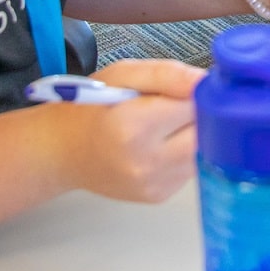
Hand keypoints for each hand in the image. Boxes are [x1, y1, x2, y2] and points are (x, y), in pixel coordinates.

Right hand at [54, 59, 202, 202]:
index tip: (185, 86)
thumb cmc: (90, 108)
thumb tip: (205, 80)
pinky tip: (163, 144)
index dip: (197, 91)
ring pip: (203, 152)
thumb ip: (167, 74)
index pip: (194, 105)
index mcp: (132, 126)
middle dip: (201, 115)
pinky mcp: (159, 196)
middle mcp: (144, 162)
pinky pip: (189, 168)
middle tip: (178, 104)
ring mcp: (152, 184)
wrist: (64, 151)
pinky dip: (185, 152)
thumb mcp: (122, 74)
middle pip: (206, 133)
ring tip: (167, 124)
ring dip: (195, 134)